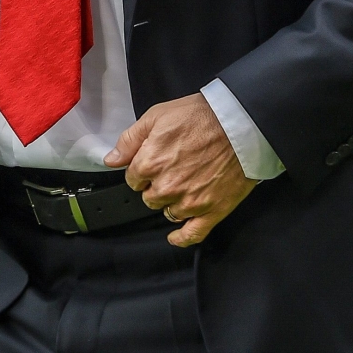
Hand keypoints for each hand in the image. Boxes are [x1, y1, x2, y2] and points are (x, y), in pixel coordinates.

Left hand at [106, 93, 258, 246]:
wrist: (241, 123)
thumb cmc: (202, 116)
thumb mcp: (157, 116)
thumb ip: (130, 140)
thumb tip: (111, 159)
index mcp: (150, 163)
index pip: (133, 179)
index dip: (142, 170)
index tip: (153, 163)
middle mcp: (167, 187)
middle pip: (149, 198)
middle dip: (156, 186)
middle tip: (173, 170)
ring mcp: (190, 201)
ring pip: (168, 213)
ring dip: (172, 203)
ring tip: (186, 184)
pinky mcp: (212, 210)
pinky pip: (192, 234)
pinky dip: (182, 237)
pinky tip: (175, 236)